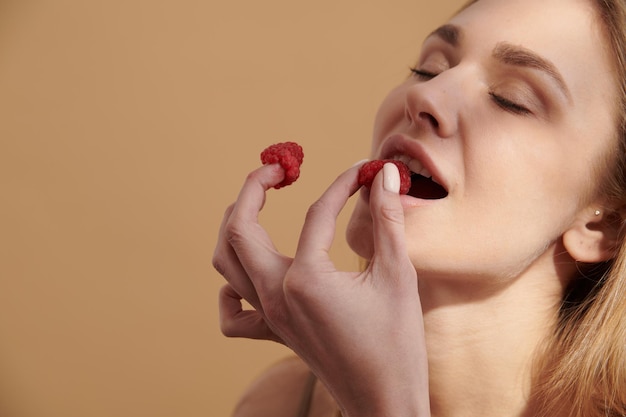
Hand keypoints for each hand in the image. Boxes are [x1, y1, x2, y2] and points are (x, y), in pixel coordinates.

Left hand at [213, 162, 429, 416]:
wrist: (386, 402)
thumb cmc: (397, 343)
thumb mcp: (398, 275)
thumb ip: (387, 219)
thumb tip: (385, 175)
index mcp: (306, 279)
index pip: (315, 213)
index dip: (341, 184)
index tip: (360, 171)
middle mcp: (277, 296)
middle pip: (239, 230)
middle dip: (253, 189)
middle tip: (278, 167)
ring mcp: (270, 316)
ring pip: (225, 263)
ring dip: (234, 226)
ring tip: (256, 203)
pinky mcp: (274, 333)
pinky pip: (233, 312)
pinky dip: (230, 287)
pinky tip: (248, 274)